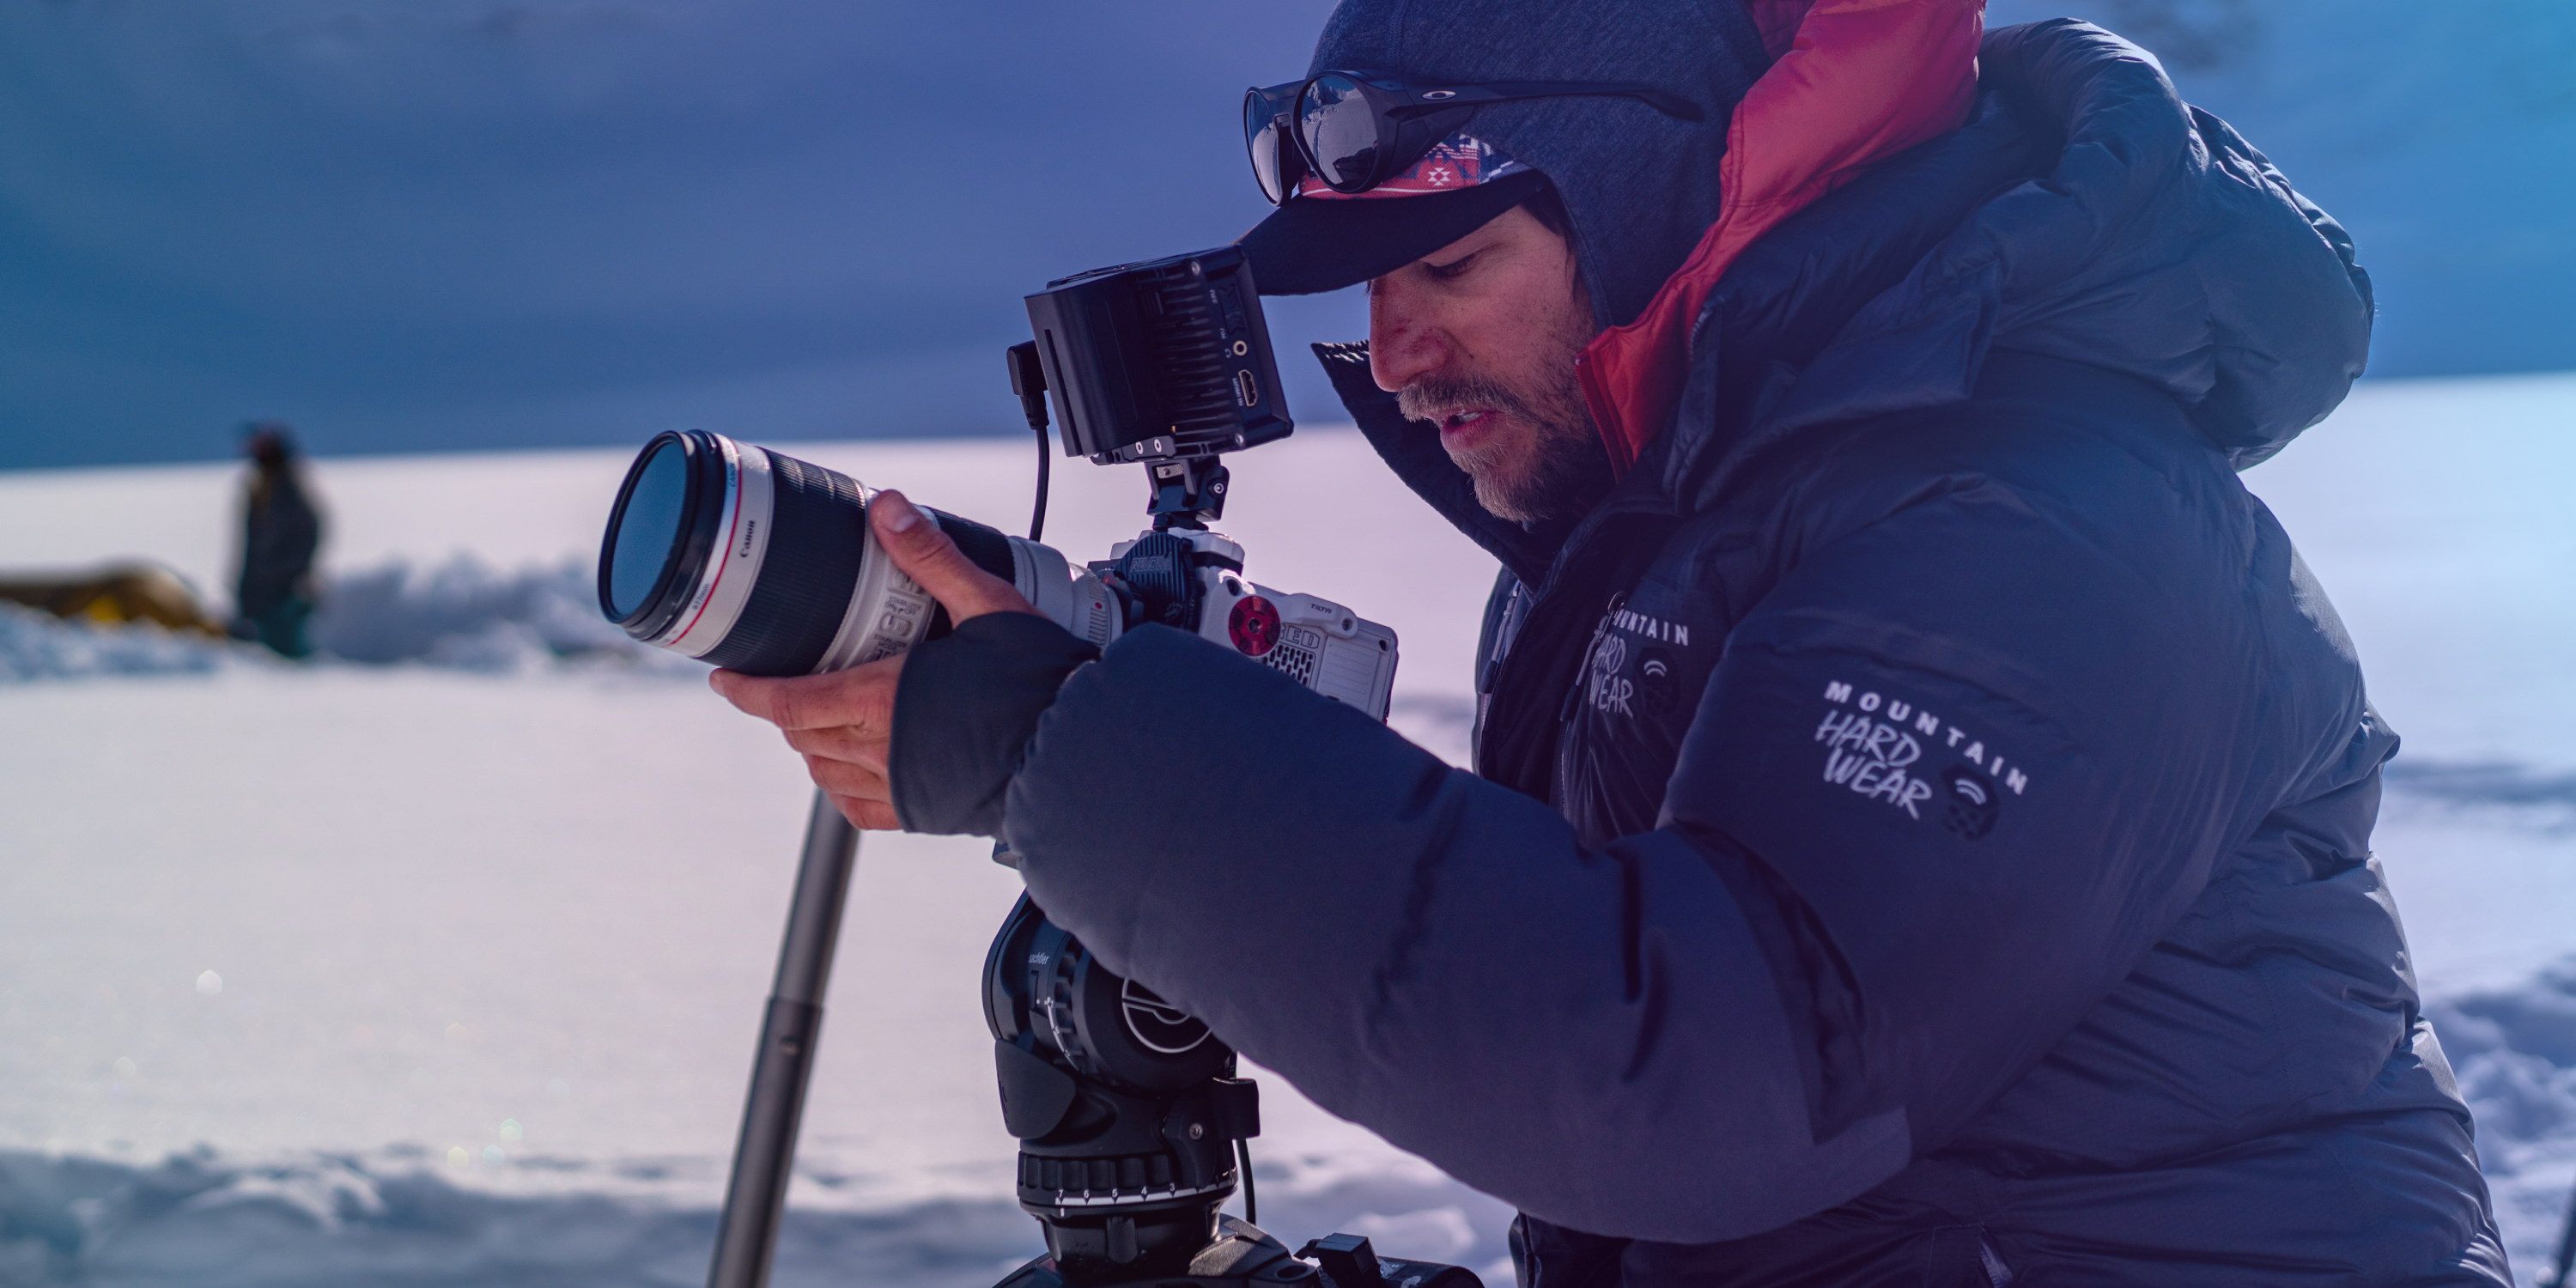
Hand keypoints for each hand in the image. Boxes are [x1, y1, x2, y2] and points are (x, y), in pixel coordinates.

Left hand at [710, 490, 1039, 828]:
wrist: (1080, 758)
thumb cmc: (1040, 685)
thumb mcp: (988, 605)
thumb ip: (932, 557)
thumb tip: (889, 508)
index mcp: (882, 698)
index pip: (786, 701)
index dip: (747, 691)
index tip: (725, 678)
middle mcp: (880, 748)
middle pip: (800, 733)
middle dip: (780, 709)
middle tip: (777, 685)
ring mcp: (900, 787)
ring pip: (823, 769)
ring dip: (810, 742)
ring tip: (816, 718)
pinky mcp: (924, 813)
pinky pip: (857, 807)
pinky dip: (840, 786)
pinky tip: (850, 767)